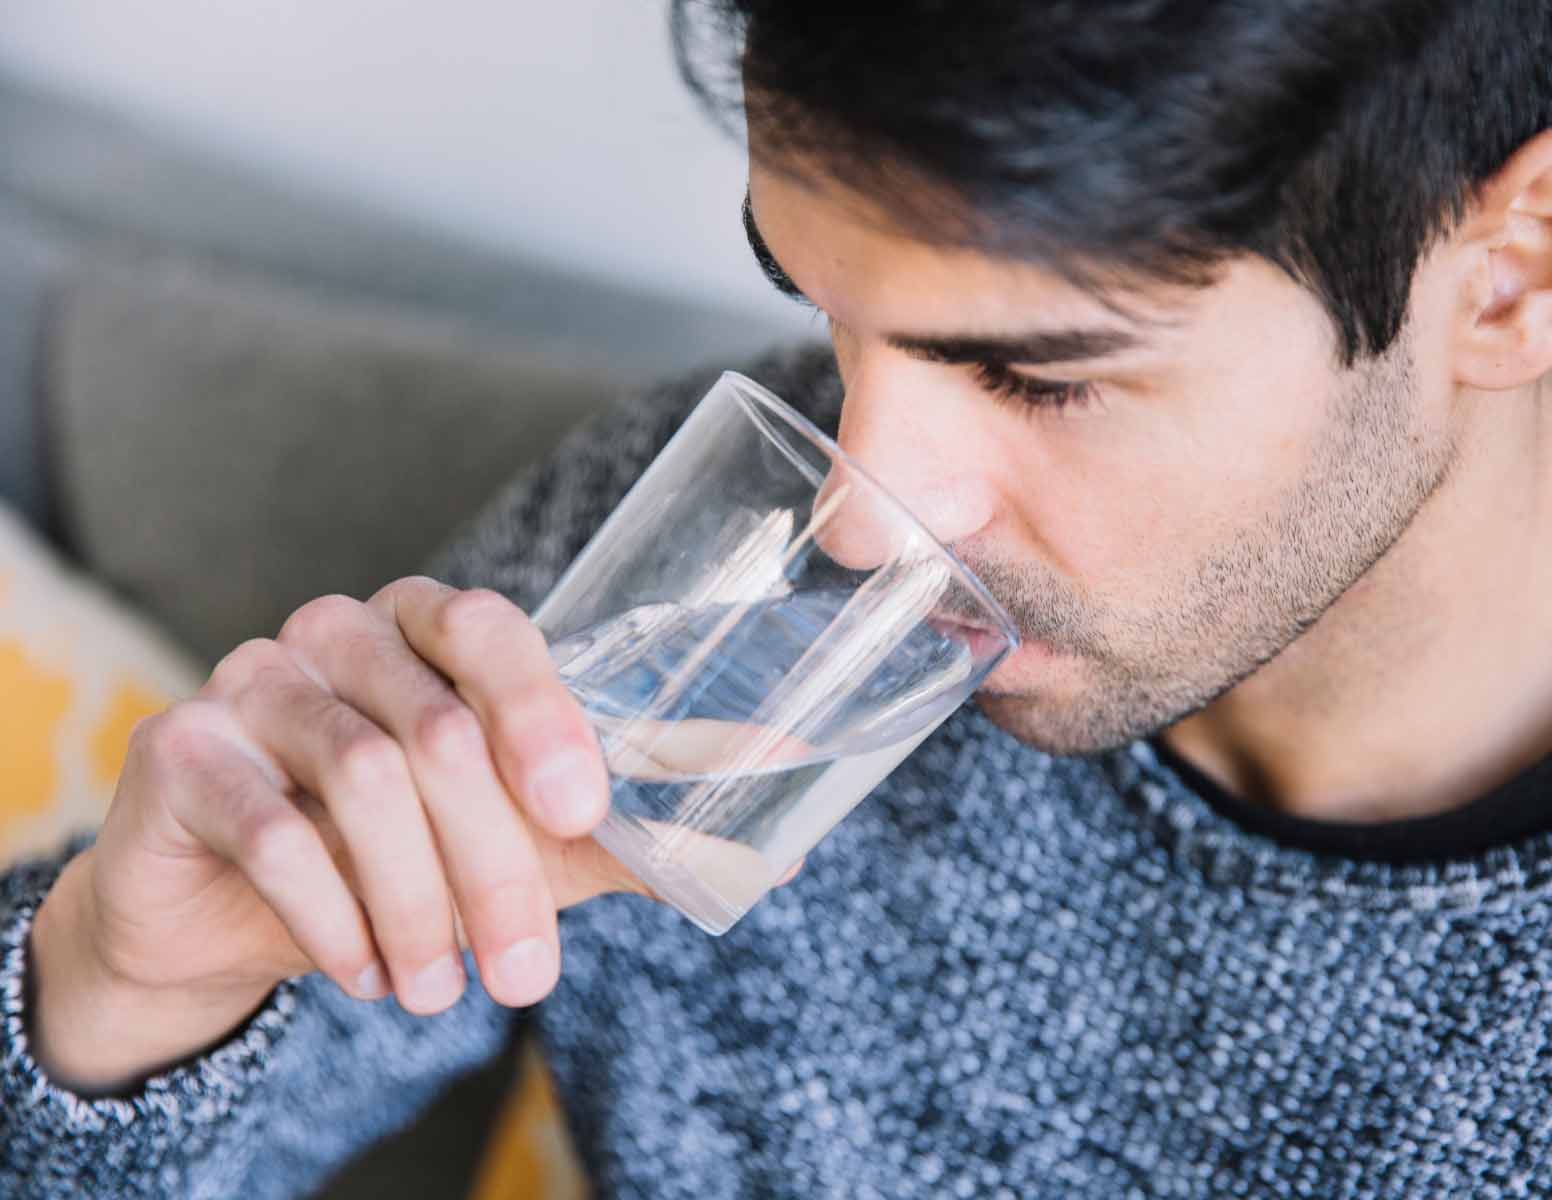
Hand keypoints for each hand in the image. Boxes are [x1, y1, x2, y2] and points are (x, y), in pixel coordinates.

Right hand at [30, 578, 646, 1090]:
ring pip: (365, 778)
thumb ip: (626, 836)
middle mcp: (341, 633)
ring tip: (438, 990)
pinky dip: (336, 918)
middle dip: (495, 868)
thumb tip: (780, 852)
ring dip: (418, 905)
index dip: (543, 717)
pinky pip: (277, 832)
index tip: (583, 814)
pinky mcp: (179, 748)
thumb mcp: (522, 843)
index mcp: (429, 627)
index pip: (491, 632)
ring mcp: (253, 679)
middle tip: (525, 975)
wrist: (228, 911)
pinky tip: (364, 971)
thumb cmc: (398, 854)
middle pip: (440, 731)